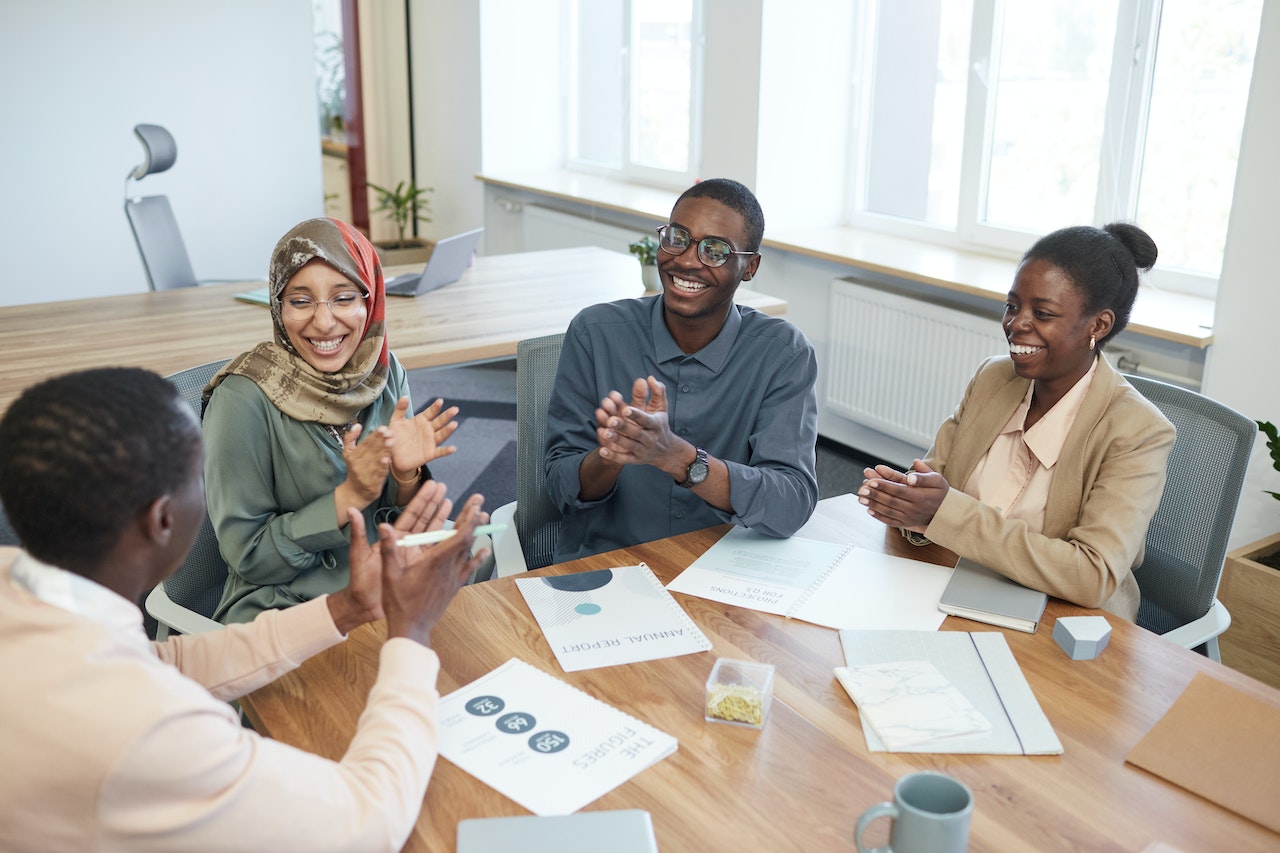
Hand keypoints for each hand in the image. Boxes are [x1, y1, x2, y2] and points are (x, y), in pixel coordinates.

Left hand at [327, 480, 453, 633]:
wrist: (365, 606)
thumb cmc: (360, 581)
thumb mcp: (359, 555)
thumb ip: (358, 532)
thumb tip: (351, 510)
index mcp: (394, 538)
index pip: (412, 514)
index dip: (423, 500)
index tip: (432, 485)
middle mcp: (407, 544)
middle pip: (425, 520)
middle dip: (436, 503)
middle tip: (446, 488)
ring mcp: (415, 556)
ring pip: (434, 534)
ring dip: (445, 520)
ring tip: (455, 505)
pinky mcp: (422, 568)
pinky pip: (438, 553)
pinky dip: (448, 544)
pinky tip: (459, 536)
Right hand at [341, 423, 391, 506]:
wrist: (355, 492)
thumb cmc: (354, 469)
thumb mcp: (348, 453)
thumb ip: (350, 438)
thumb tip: (357, 425)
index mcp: (352, 456)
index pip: (365, 443)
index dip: (374, 435)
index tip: (383, 428)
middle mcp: (357, 465)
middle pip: (371, 450)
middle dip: (381, 440)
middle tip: (389, 432)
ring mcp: (364, 475)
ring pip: (375, 460)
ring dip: (384, 451)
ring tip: (391, 441)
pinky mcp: (371, 484)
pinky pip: (378, 473)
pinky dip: (383, 466)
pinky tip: (387, 459)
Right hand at [380, 493, 490, 645]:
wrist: (412, 629)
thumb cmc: (399, 604)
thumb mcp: (389, 574)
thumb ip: (388, 549)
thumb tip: (384, 527)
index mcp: (434, 561)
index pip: (458, 536)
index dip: (469, 518)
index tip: (475, 505)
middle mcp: (448, 568)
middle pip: (466, 538)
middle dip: (473, 517)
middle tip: (479, 501)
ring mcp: (453, 578)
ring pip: (469, 551)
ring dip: (475, 533)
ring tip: (482, 518)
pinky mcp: (454, 586)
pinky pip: (470, 568)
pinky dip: (478, 557)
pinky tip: (485, 550)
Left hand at [387, 396, 459, 477]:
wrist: (393, 456)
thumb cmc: (395, 437)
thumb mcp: (396, 422)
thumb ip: (400, 409)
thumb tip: (405, 397)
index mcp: (421, 421)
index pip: (430, 412)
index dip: (435, 407)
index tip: (440, 401)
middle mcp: (428, 430)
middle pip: (440, 422)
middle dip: (447, 415)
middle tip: (455, 409)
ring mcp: (430, 442)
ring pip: (441, 435)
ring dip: (448, 430)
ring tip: (454, 424)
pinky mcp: (430, 453)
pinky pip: (440, 452)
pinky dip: (446, 451)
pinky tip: (453, 448)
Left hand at [595, 377, 683, 473]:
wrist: (667, 451)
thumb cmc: (661, 424)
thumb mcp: (662, 408)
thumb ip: (658, 392)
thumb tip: (650, 378)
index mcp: (656, 425)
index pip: (646, 420)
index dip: (636, 415)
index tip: (626, 409)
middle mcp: (650, 438)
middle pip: (636, 433)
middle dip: (623, 427)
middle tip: (611, 420)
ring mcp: (642, 450)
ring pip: (629, 446)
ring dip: (616, 440)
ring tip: (604, 432)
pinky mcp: (635, 459)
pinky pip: (624, 459)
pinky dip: (613, 456)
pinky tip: (602, 450)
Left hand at [858, 459, 948, 532]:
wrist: (947, 512)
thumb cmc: (940, 492)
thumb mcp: (937, 480)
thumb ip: (924, 476)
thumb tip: (911, 476)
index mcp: (920, 497)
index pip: (898, 490)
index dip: (884, 486)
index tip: (871, 480)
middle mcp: (914, 509)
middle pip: (890, 501)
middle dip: (874, 495)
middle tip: (862, 489)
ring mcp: (909, 518)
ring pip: (888, 512)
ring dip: (873, 505)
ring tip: (861, 499)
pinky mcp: (906, 524)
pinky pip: (891, 521)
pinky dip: (879, 517)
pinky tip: (869, 510)